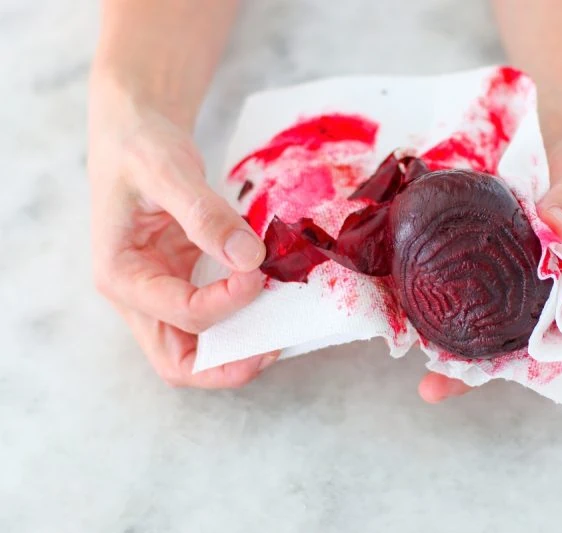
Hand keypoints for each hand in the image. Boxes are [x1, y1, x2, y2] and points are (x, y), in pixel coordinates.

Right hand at [88, 75, 274, 387]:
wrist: (134, 130)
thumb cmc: (139, 146)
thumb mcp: (166, 169)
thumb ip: (203, 213)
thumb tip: (247, 256)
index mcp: (120, 274)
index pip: (180, 314)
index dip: (226, 302)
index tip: (259, 273)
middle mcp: (137, 295)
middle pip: (177, 362)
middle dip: (226, 365)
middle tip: (273, 347)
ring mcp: (161, 293)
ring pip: (195, 351)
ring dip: (236, 351)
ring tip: (277, 333)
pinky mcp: (183, 282)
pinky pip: (212, 321)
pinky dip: (239, 322)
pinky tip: (269, 306)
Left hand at [418, 122, 561, 402]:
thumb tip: (552, 227)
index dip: (527, 366)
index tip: (488, 379)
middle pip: (524, 342)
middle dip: (480, 366)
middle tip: (433, 387)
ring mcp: (531, 277)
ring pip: (497, 318)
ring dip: (460, 337)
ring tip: (415, 355)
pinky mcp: (503, 257)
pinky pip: (478, 282)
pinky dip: (451, 293)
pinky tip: (415, 305)